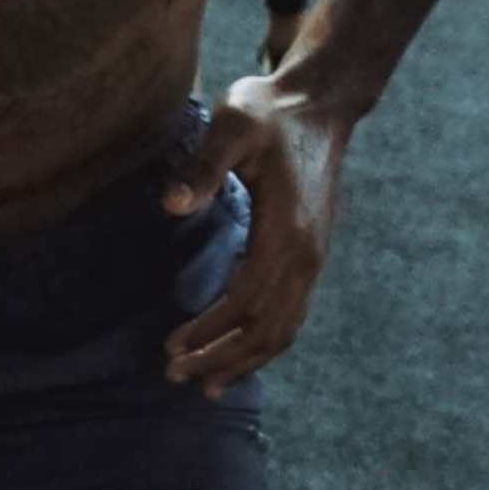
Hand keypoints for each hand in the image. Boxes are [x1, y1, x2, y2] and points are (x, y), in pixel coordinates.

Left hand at [160, 75, 351, 392]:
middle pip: (267, 329)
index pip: (246, 301)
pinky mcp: (311, 256)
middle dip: (221, 358)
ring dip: (242, 360)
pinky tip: (235, 355)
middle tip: (174, 376)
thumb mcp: (233, 125)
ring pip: (283, 330)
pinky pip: (290, 314)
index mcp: (287, 232)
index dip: (209, 330)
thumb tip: (169, 204)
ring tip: (204, 385)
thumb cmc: (269, 112)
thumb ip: (203, 165)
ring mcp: (314, 259)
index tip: (169, 348)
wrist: (319, 104)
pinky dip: (262, 343)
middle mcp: (307, 255)